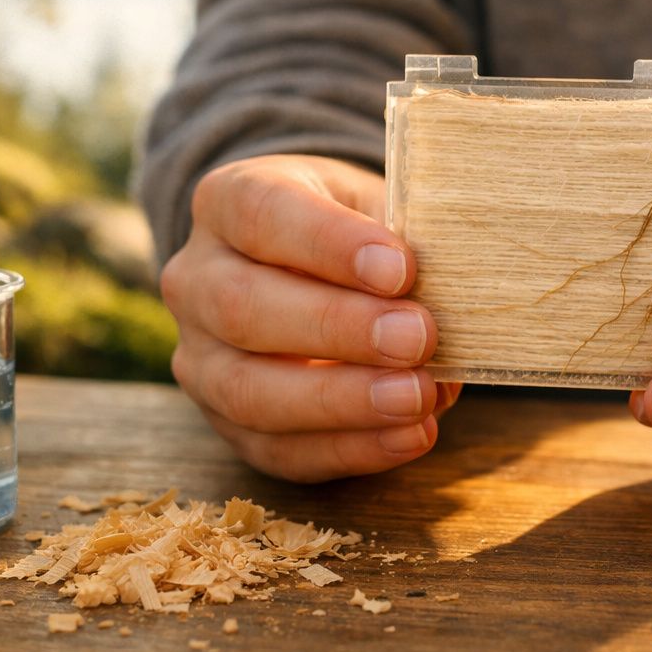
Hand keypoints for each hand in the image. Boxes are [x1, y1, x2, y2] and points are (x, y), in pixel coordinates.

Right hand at [160, 154, 459, 481]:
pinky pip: (278, 450)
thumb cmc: (353, 233)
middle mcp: (196, 280)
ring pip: (249, 391)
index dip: (328, 244)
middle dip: (337, 327)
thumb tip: (456, 296)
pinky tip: (410, 435)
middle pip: (243, 306)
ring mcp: (202, 359)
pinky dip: (350, 449)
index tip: (400, 267)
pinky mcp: (228, 423)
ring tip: (417, 396)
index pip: (261, 214)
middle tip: (416, 337)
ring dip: (341, 400)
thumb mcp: (375, 207)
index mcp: (227, 201)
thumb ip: (406, 240)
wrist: (312, 271)